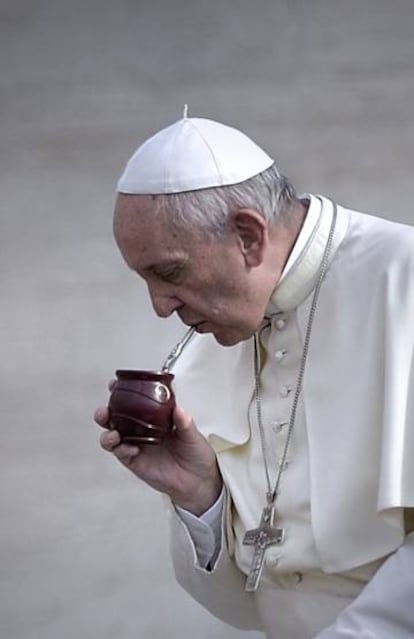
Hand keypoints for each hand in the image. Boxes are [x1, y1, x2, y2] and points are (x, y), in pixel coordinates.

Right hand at [94, 400, 221, 515]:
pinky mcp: (135, 461)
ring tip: (113, 433)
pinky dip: (122, 449)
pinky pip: (121, 453)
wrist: (197, 480)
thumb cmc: (195, 453)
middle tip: (105, 411)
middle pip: (115, 418)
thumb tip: (178, 409)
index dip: (121, 393)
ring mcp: (136, 445)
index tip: (115, 385)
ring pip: (112, 436)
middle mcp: (141, 430)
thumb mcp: (193, 434)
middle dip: (105, 413)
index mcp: (153, 417)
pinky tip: (131, 448)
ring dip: (107, 433)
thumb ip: (184, 422)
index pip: (133, 402)